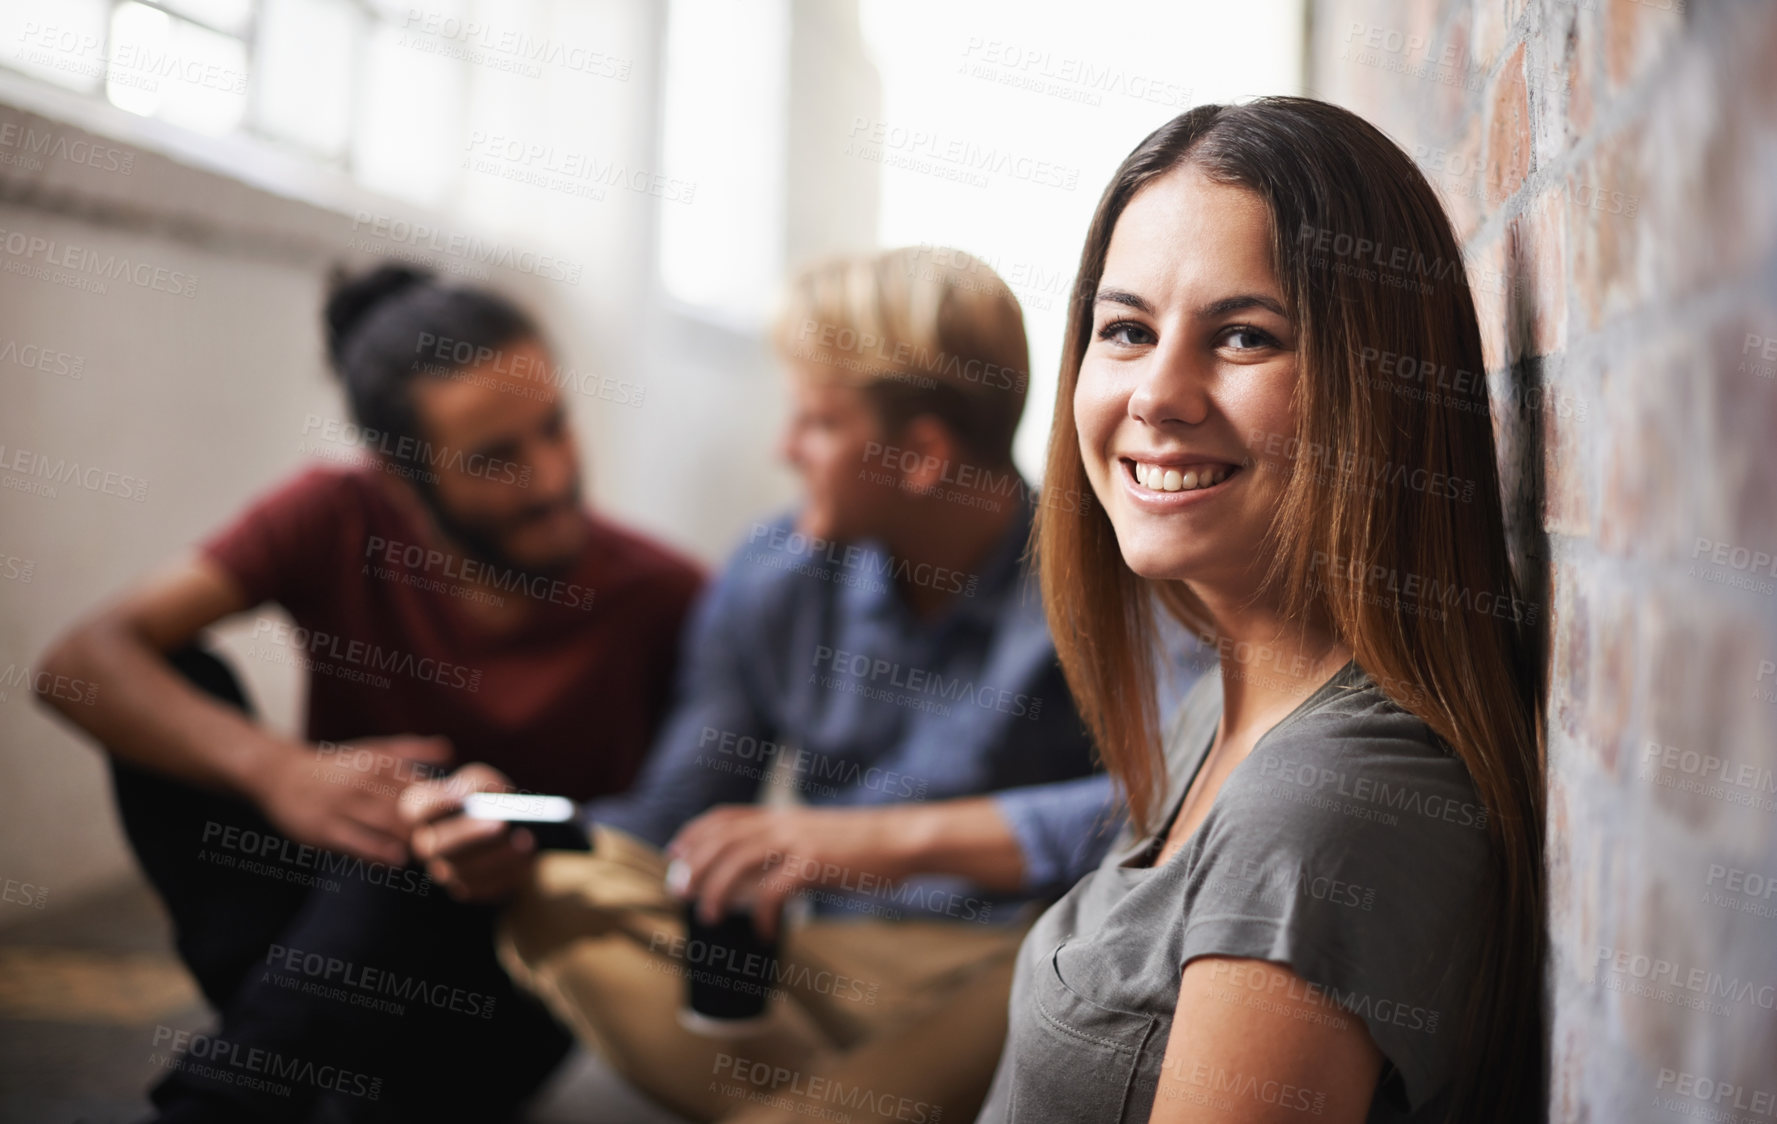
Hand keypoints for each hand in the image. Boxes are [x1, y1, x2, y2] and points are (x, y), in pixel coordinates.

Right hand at [253, 735, 452, 866]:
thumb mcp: (370, 751)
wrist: (279, 775)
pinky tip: (399, 860)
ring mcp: (341, 807)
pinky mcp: (323, 831)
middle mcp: (362, 782)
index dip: (448, 806)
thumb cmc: (336, 766)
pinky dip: (382, 855)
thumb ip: (411, 751)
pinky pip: (359, 846)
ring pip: (389, 827)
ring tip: (434, 856)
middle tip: (458, 846)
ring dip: (414, 843)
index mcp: (378, 763)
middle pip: (411, 808)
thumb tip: (449, 748)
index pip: (424, 786)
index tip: (468, 821)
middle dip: (436, 828)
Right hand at [400, 763, 537, 902]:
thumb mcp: (485, 782)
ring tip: (525, 841)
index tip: (463, 799)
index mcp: (424, 812)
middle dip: (470, 834)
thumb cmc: (491, 800)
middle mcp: (428, 844)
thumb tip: (471, 797)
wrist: (511, 833)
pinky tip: (527, 857)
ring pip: (463, 871)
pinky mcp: (468, 888)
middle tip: (501, 824)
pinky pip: (484, 887)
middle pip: (438, 845)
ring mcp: (445, 870)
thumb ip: (477, 782)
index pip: (414, 809)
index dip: (435, 804)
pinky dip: (508, 872)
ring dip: (498, 856)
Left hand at [665, 805, 913, 938]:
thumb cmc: (864, 845)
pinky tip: (761, 933)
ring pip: (737, 860)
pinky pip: (773, 892)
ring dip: (715, 889)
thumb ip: (791, 844)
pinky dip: (759, 914)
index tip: (674, 852)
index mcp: (783, 816)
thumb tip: (769, 869)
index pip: (726, 816)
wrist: (901, 839)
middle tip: (678, 892)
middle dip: (693, 864)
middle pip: (722, 838)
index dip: (694, 833)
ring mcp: (797, 843)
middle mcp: (784, 824)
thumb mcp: (819, 834)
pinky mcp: (814, 865)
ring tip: (707, 917)